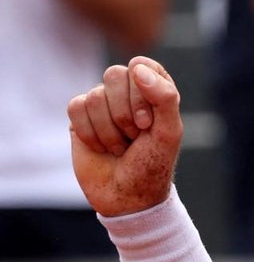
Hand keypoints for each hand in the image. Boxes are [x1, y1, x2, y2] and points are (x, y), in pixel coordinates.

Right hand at [68, 58, 183, 215]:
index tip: (148, 122)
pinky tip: (101, 148)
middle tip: (135, 137)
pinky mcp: (80, 117)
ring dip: (110, 130)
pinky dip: (91, 133)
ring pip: (94, 95)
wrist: (127, 196)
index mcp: (154, 91)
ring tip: (120, 147)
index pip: (143, 65)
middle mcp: (127, 93)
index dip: (143, 91)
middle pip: (114, 74)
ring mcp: (102, 103)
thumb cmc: (152, 164)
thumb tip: (137, 68)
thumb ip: (164, 97)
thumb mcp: (169, 133)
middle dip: (125, 113)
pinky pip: (76, 107)